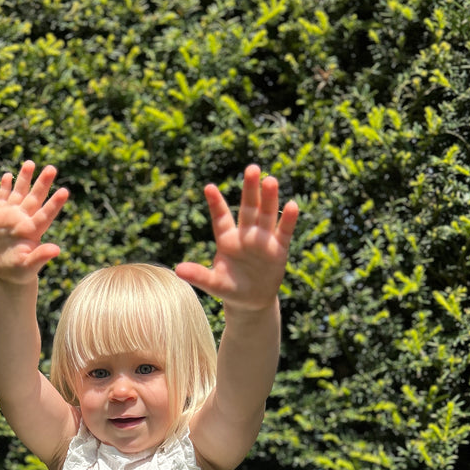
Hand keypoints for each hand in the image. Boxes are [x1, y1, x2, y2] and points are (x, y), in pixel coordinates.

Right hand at [0, 160, 68, 283]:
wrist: (8, 271)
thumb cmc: (20, 271)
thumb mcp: (29, 266)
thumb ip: (41, 257)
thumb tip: (56, 250)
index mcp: (32, 231)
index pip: (45, 214)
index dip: (54, 203)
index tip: (65, 191)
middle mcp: (24, 220)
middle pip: (35, 199)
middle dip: (42, 183)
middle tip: (52, 168)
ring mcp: (11, 216)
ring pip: (20, 193)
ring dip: (24, 178)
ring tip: (31, 163)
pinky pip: (2, 199)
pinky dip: (4, 187)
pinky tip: (8, 175)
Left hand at [175, 165, 297, 312]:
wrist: (251, 301)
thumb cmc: (229, 288)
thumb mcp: (213, 284)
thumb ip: (199, 275)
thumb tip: (178, 270)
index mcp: (227, 239)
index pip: (221, 217)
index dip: (215, 203)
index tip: (208, 188)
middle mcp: (245, 234)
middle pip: (248, 208)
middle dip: (250, 190)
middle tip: (251, 169)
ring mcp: (263, 239)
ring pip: (266, 215)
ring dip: (269, 198)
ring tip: (270, 180)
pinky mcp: (278, 249)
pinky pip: (283, 232)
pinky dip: (287, 220)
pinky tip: (292, 205)